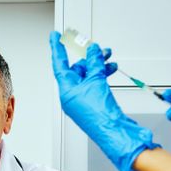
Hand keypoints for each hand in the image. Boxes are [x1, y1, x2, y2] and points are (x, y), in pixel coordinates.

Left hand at [49, 31, 159, 170]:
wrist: (116, 133)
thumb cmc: (101, 115)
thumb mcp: (97, 82)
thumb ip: (94, 64)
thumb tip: (92, 51)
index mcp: (67, 92)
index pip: (59, 65)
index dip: (57, 49)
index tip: (54, 36)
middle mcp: (73, 96)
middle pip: (76, 69)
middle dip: (87, 57)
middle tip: (97, 47)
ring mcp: (84, 100)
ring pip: (89, 75)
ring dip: (98, 64)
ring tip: (109, 56)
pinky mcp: (95, 102)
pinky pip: (96, 83)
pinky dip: (103, 74)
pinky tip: (111, 68)